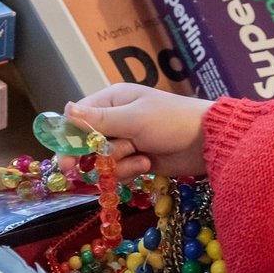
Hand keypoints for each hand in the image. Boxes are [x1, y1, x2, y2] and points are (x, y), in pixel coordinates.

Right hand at [63, 84, 212, 179]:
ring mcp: (126, 141)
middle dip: (97, 155)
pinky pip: (118, 171)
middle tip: (94, 170)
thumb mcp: (134, 119)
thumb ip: (99, 120)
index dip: (69, 140)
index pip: (78, 119)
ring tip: (140, 158)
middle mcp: (115, 120)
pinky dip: (130, 171)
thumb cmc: (172, 121)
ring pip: (103, 161)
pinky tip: (146, 165)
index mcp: (112, 101)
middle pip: (88, 144)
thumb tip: (66, 109)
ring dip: (118, 164)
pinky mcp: (136, 159)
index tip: (66, 161)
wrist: (207, 142)